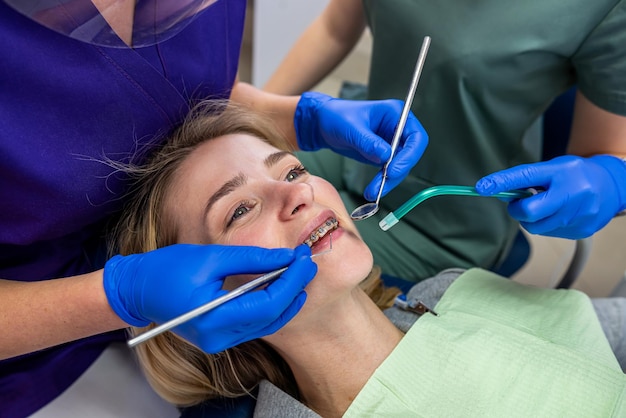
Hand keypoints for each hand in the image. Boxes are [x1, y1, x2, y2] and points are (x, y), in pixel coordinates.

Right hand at [103, 244, 316, 352]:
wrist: (137, 290)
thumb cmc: (168, 269)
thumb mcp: (211, 257)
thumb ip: (251, 260)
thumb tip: (286, 258)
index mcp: (215, 318)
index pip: (267, 304)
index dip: (291, 282)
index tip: (304, 259)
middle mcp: (219, 338)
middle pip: (271, 316)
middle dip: (293, 288)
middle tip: (308, 262)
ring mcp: (219, 341)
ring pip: (266, 324)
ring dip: (286, 299)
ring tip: (299, 273)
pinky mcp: (219, 338)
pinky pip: (254, 324)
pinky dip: (271, 306)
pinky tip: (281, 287)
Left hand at [294, 92, 427, 199]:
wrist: (323, 124)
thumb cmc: (336, 117)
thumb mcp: (351, 128)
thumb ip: (368, 142)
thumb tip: (386, 156)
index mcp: (396, 113)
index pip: (415, 136)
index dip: (409, 155)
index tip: (394, 170)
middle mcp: (398, 128)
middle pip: (410, 154)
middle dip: (398, 171)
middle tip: (383, 184)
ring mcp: (391, 142)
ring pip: (400, 166)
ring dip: (389, 181)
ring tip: (372, 191)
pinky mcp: (383, 155)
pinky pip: (389, 171)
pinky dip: (383, 181)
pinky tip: (373, 189)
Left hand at [475, 155, 625, 238]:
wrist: (612, 186)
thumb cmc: (575, 175)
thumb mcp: (553, 168)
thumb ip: (526, 179)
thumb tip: (496, 190)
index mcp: (562, 172)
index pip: (525, 177)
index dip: (501, 182)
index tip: (481, 187)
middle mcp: (572, 194)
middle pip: (529, 212)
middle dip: (517, 210)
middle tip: (518, 203)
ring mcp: (577, 215)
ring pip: (536, 227)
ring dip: (531, 218)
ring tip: (545, 205)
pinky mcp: (580, 231)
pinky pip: (549, 233)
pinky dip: (546, 224)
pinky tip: (558, 214)